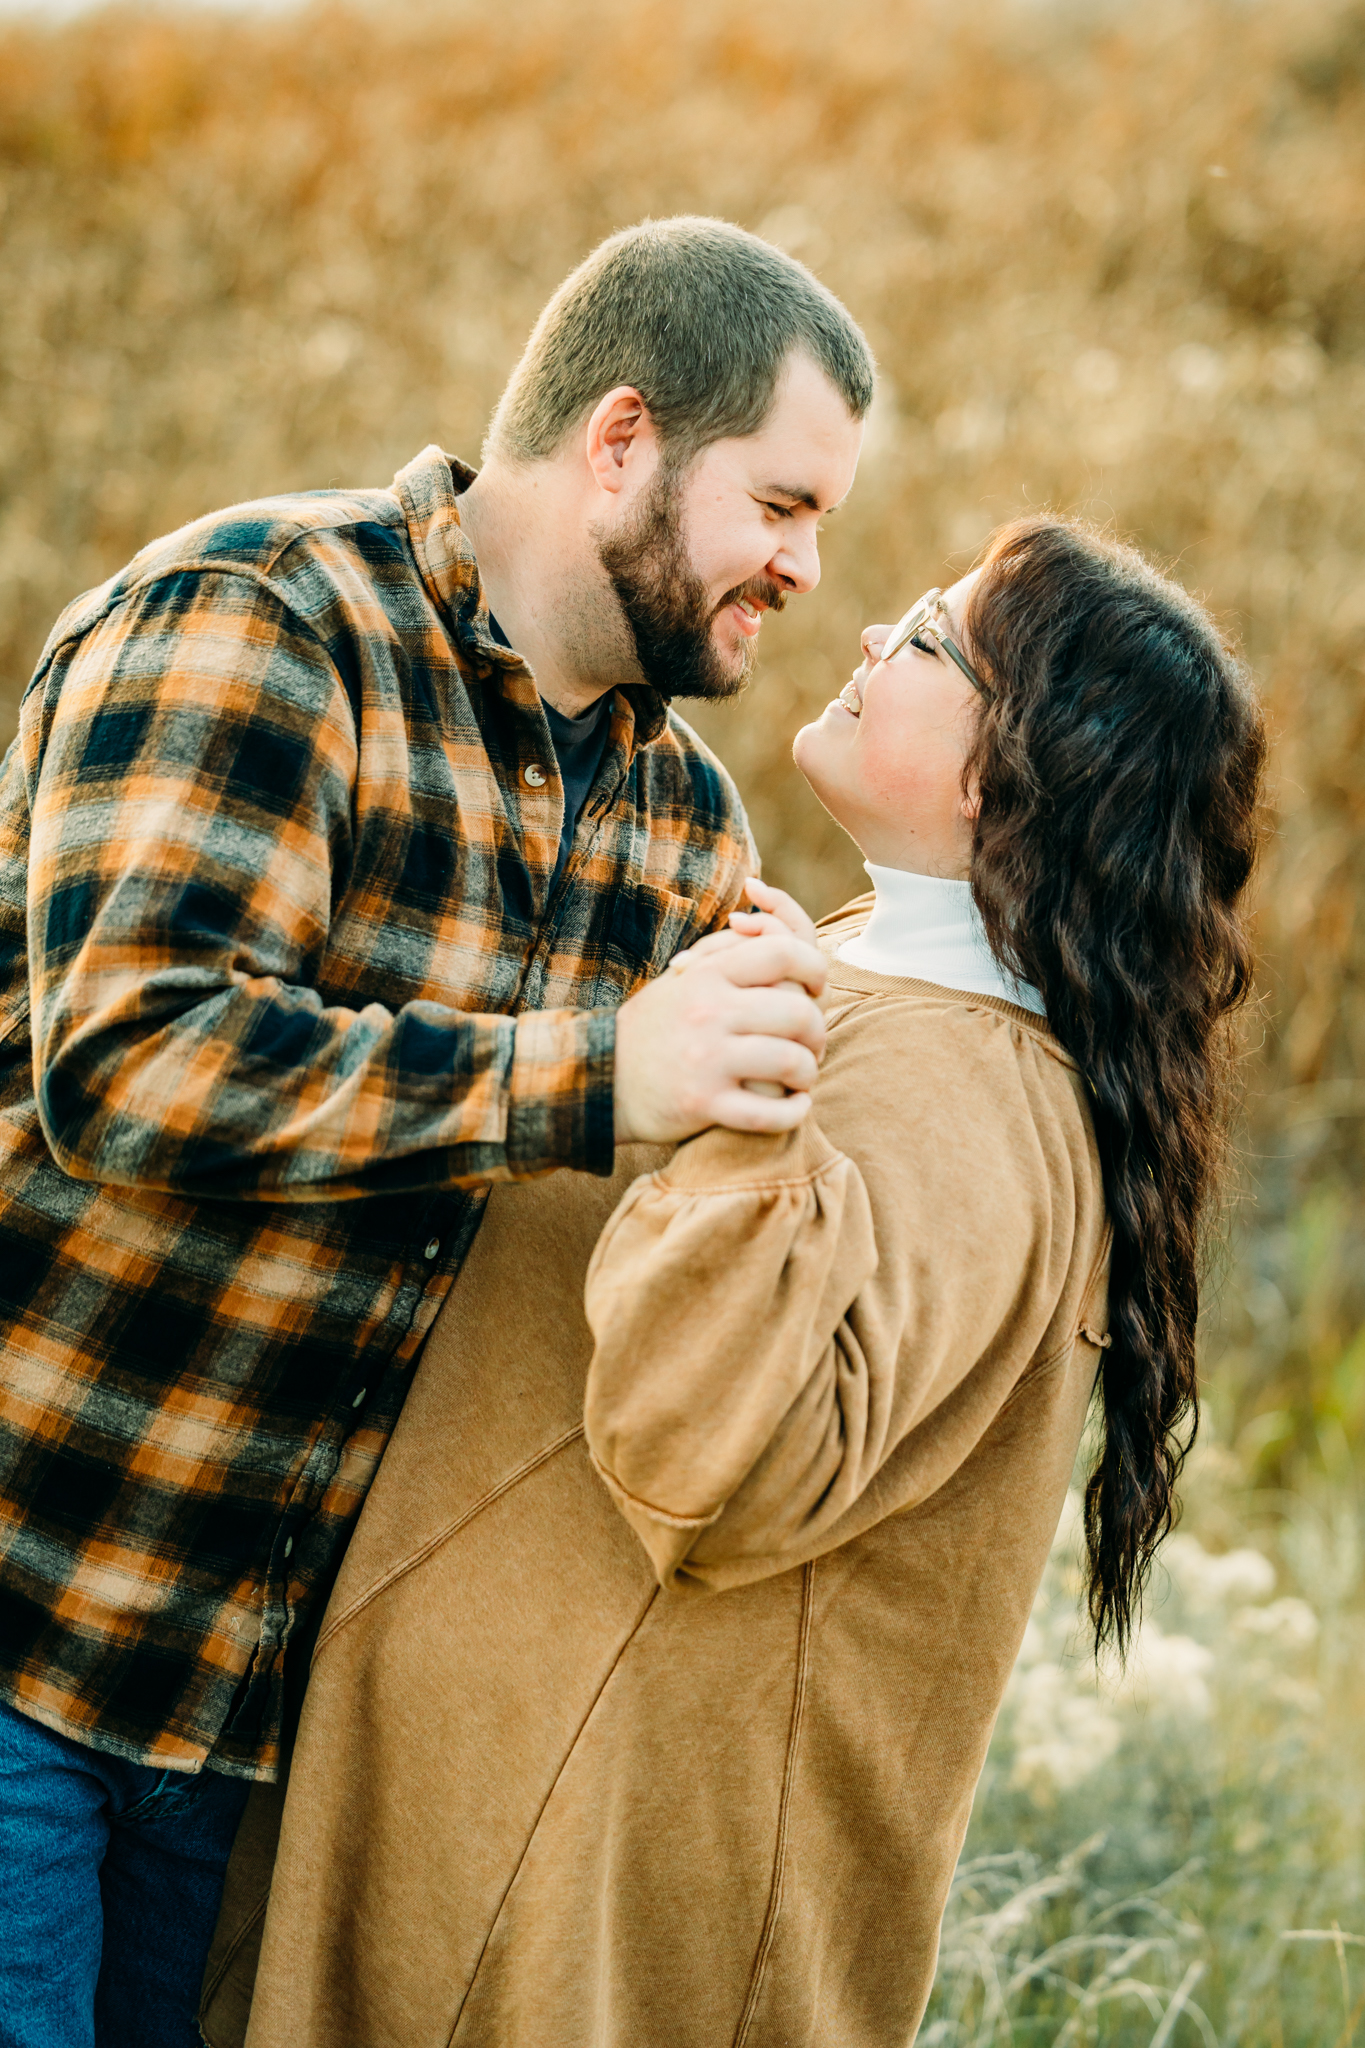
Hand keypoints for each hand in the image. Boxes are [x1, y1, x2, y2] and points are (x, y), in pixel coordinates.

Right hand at [613, 911, 826, 1142]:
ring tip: (803, 1077)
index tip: (817, 987)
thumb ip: (724, 952)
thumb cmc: (652, 1027)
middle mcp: (708, 1012)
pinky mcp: (704, 1104)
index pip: (783, 953)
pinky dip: (793, 1113)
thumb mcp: (681, 978)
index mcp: (706, 976)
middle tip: (813, 1044)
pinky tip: (795, 1107)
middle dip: (817, 1032)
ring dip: (808, 1073)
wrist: (599, 1079)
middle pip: (799, 1011)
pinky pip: (769, 1114)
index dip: (815, 967)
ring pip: (791, 1062)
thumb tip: (766, 923)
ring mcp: (707, 1060)